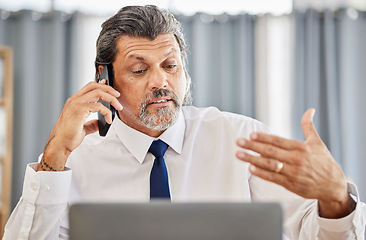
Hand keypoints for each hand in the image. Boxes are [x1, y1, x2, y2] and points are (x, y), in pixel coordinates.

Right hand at [37, 80, 122, 171]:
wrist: (60, 144)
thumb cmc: (68, 136)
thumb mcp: (83, 127)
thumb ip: (92, 123)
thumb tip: (101, 122)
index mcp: (74, 102)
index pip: (89, 87)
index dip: (101, 85)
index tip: (111, 88)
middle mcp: (74, 100)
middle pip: (94, 86)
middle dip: (109, 89)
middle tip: (118, 96)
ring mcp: (76, 104)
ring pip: (98, 93)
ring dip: (111, 99)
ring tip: (118, 107)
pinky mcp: (79, 110)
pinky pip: (99, 106)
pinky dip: (107, 112)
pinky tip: (109, 120)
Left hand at [236, 108, 354, 217]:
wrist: (333, 185)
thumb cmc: (323, 162)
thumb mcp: (317, 142)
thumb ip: (308, 126)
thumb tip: (309, 110)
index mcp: (300, 148)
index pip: (278, 141)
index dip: (264, 137)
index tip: (251, 134)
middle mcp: (296, 160)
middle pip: (270, 152)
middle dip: (253, 146)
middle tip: (239, 142)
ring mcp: (292, 173)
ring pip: (269, 165)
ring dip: (252, 159)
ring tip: (239, 154)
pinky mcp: (290, 184)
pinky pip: (273, 178)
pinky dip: (261, 173)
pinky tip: (250, 168)